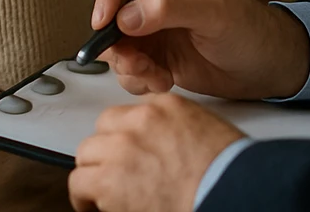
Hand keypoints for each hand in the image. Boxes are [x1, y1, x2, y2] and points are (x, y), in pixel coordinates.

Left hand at [69, 94, 243, 211]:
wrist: (229, 192)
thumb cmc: (228, 172)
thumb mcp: (205, 132)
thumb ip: (176, 130)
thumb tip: (162, 146)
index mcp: (165, 106)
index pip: (129, 113)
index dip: (126, 136)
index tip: (128, 150)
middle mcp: (139, 122)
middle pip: (103, 130)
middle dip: (106, 151)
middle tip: (114, 171)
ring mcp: (121, 148)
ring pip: (86, 155)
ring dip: (94, 172)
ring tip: (102, 190)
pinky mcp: (108, 180)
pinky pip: (79, 184)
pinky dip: (84, 197)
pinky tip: (94, 206)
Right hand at [92, 0, 309, 100]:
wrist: (266, 67)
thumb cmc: (250, 28)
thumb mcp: (214, 13)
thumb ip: (171, 9)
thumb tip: (128, 15)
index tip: (105, 20)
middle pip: (112, 7)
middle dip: (115, 38)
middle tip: (131, 60)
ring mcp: (152, 26)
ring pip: (116, 41)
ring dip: (128, 63)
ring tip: (155, 75)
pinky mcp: (154, 54)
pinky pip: (128, 66)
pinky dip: (138, 78)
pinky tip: (164, 81)